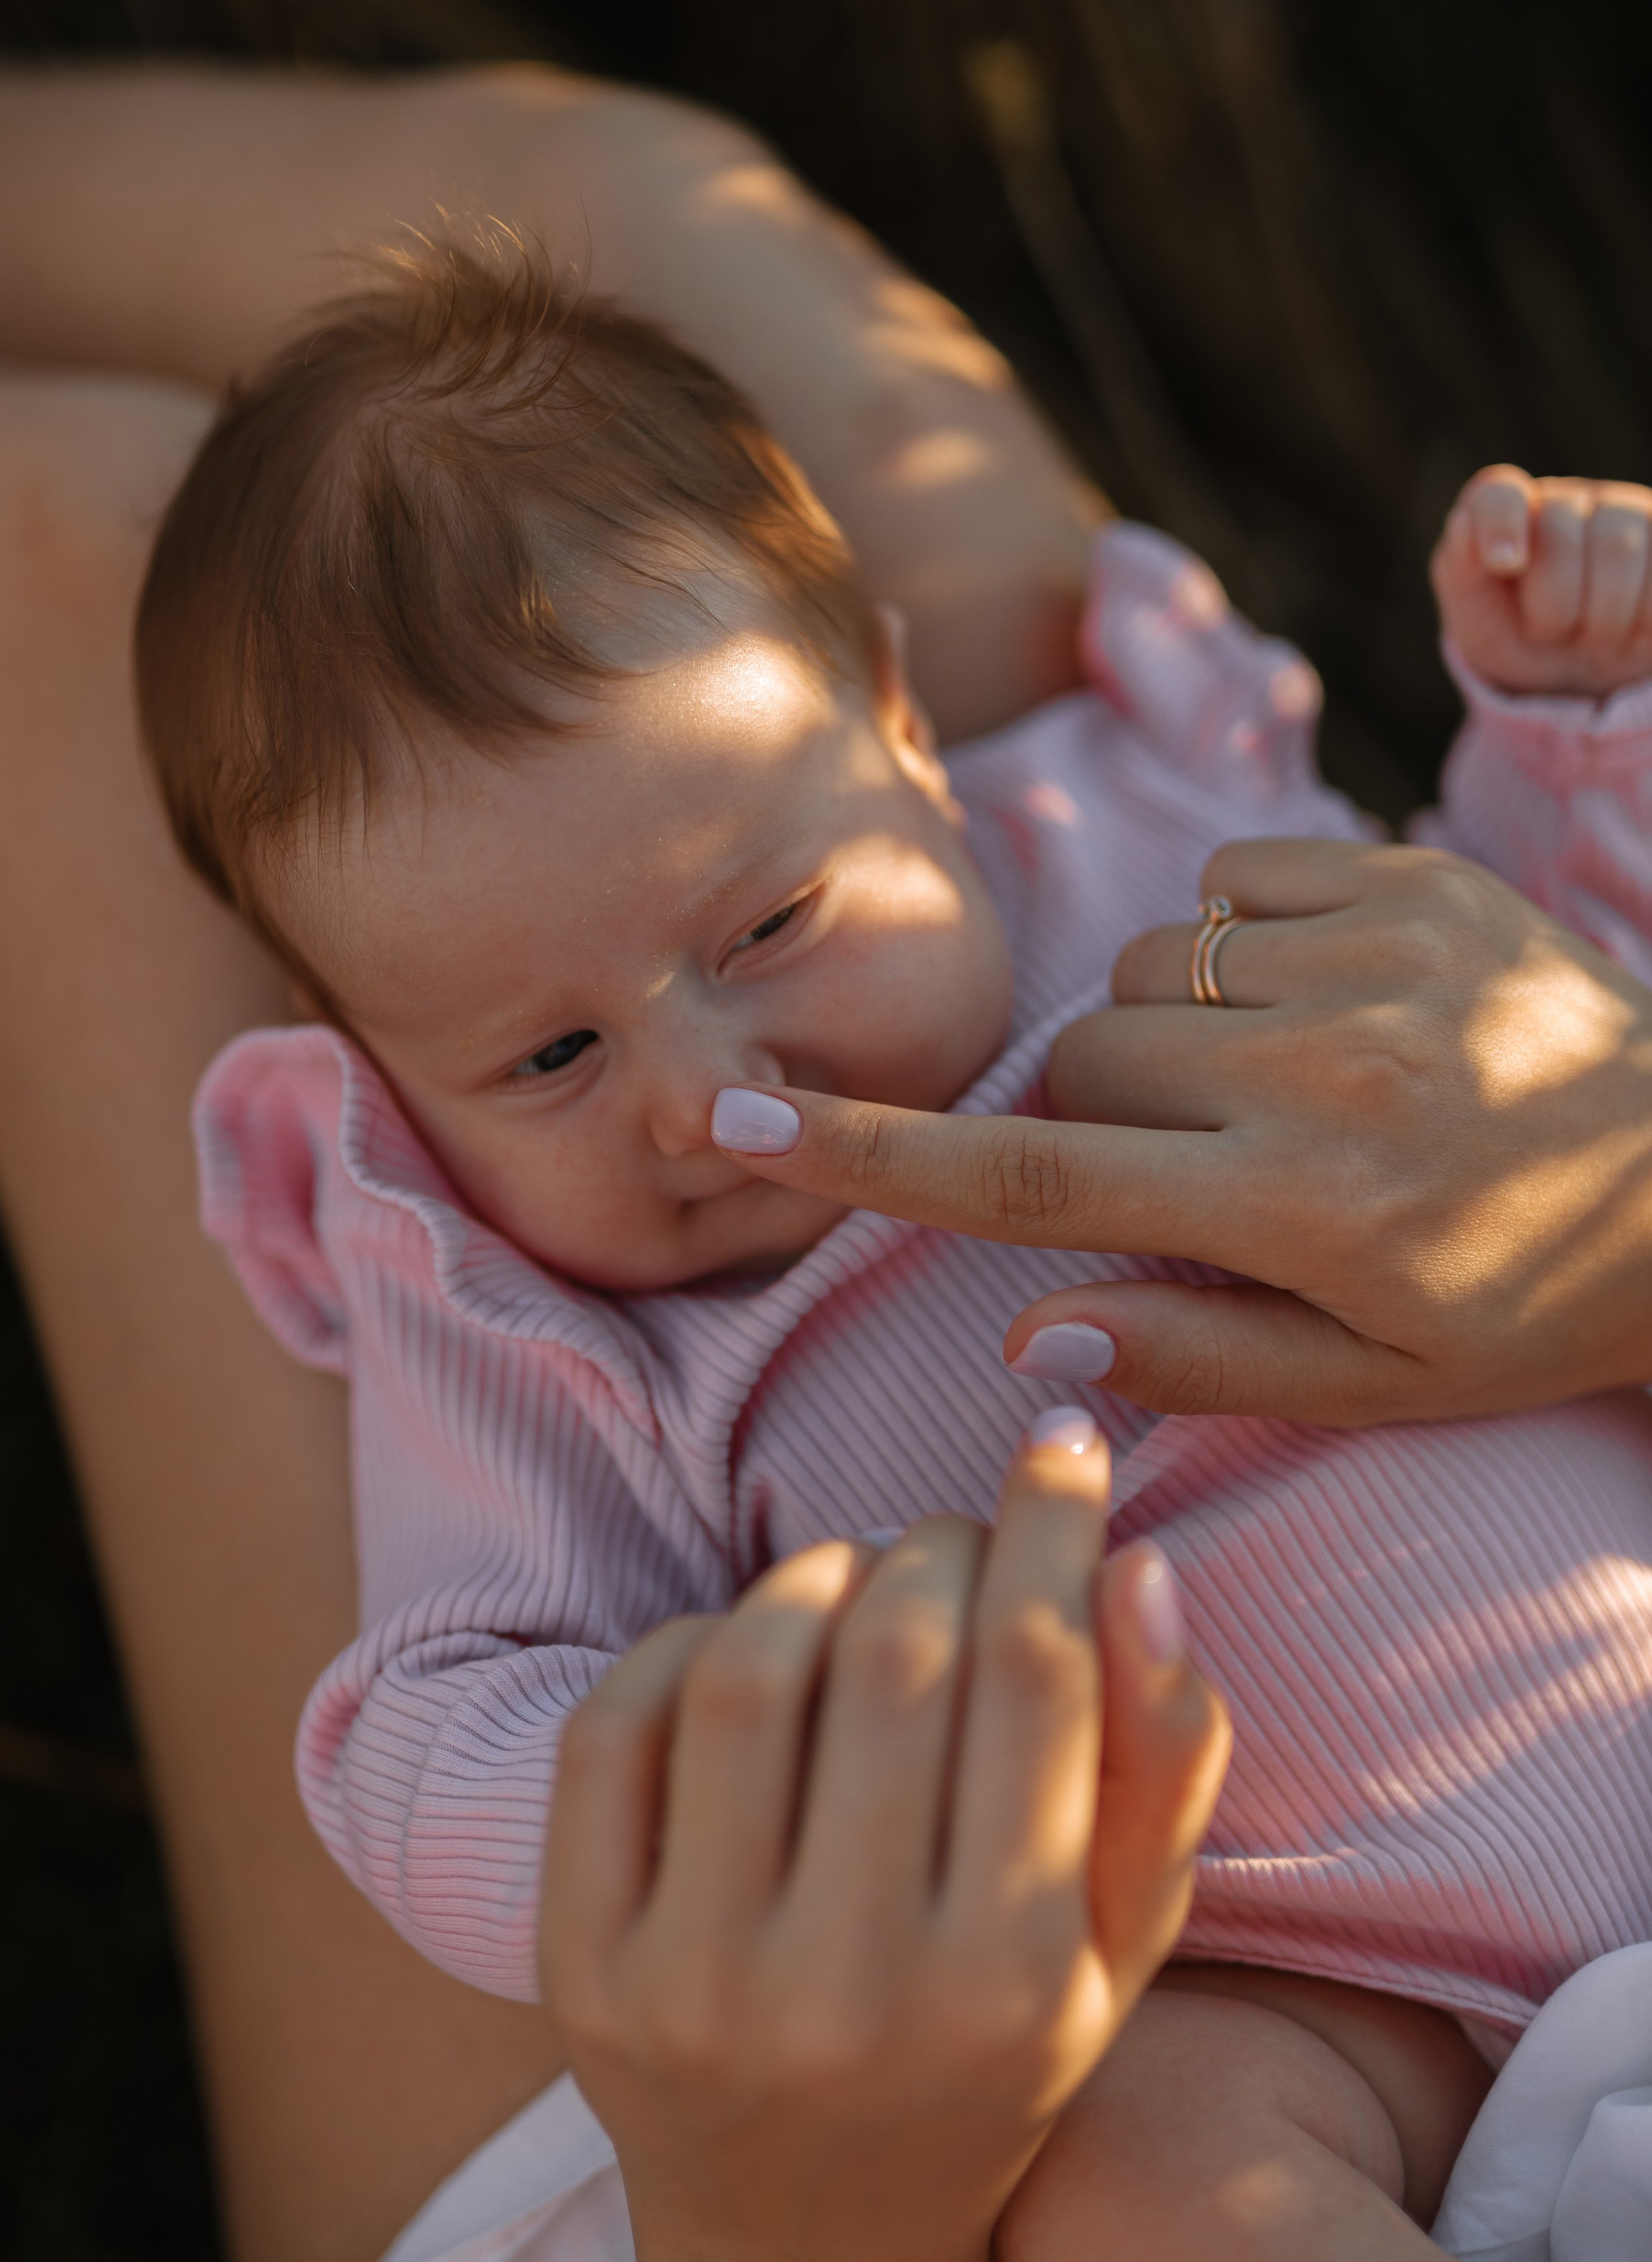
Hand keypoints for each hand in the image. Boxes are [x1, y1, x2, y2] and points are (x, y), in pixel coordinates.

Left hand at [539, 1416, 1227, 2261]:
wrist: (805, 2249)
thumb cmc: (994, 2063)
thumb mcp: (1122, 1946)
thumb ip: (1163, 1758)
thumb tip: (1139, 1560)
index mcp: (1012, 1984)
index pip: (1035, 1676)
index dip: (1051, 1526)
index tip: (1062, 1441)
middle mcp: (851, 1989)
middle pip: (899, 1656)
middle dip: (939, 1544)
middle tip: (955, 1536)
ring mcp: (697, 1981)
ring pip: (752, 1670)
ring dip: (815, 1574)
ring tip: (858, 1580)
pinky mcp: (583, 1966)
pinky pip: (619, 1723)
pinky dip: (690, 1640)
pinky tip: (748, 1651)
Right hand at [708, 837, 1651, 1424]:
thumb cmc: (1531, 1305)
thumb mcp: (1375, 1384)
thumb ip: (1193, 1352)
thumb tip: (1024, 1331)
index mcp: (1299, 1207)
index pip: (1027, 1176)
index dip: (862, 1157)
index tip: (730, 1119)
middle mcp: (1320, 1068)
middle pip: (1075, 1060)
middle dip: (1082, 1116)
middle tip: (1180, 1169)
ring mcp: (1373, 954)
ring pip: (1145, 971)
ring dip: (1161, 1032)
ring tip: (1266, 1086)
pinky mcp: (1415, 877)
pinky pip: (1232, 885)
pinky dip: (1232, 945)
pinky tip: (1312, 1007)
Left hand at [1433, 463, 1651, 694]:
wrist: (1580, 675)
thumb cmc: (1520, 635)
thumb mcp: (1476, 614)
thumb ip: (1461, 566)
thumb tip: (1464, 521)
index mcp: (1509, 511)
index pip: (1499, 496)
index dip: (1501, 525)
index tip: (1505, 564)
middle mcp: (1568, 500)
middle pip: (1560, 532)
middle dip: (1552, 606)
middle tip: (1552, 633)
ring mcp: (1627, 513)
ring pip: (1619, 549)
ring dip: (1603, 618)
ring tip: (1594, 635)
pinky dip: (1645, 619)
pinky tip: (1633, 630)